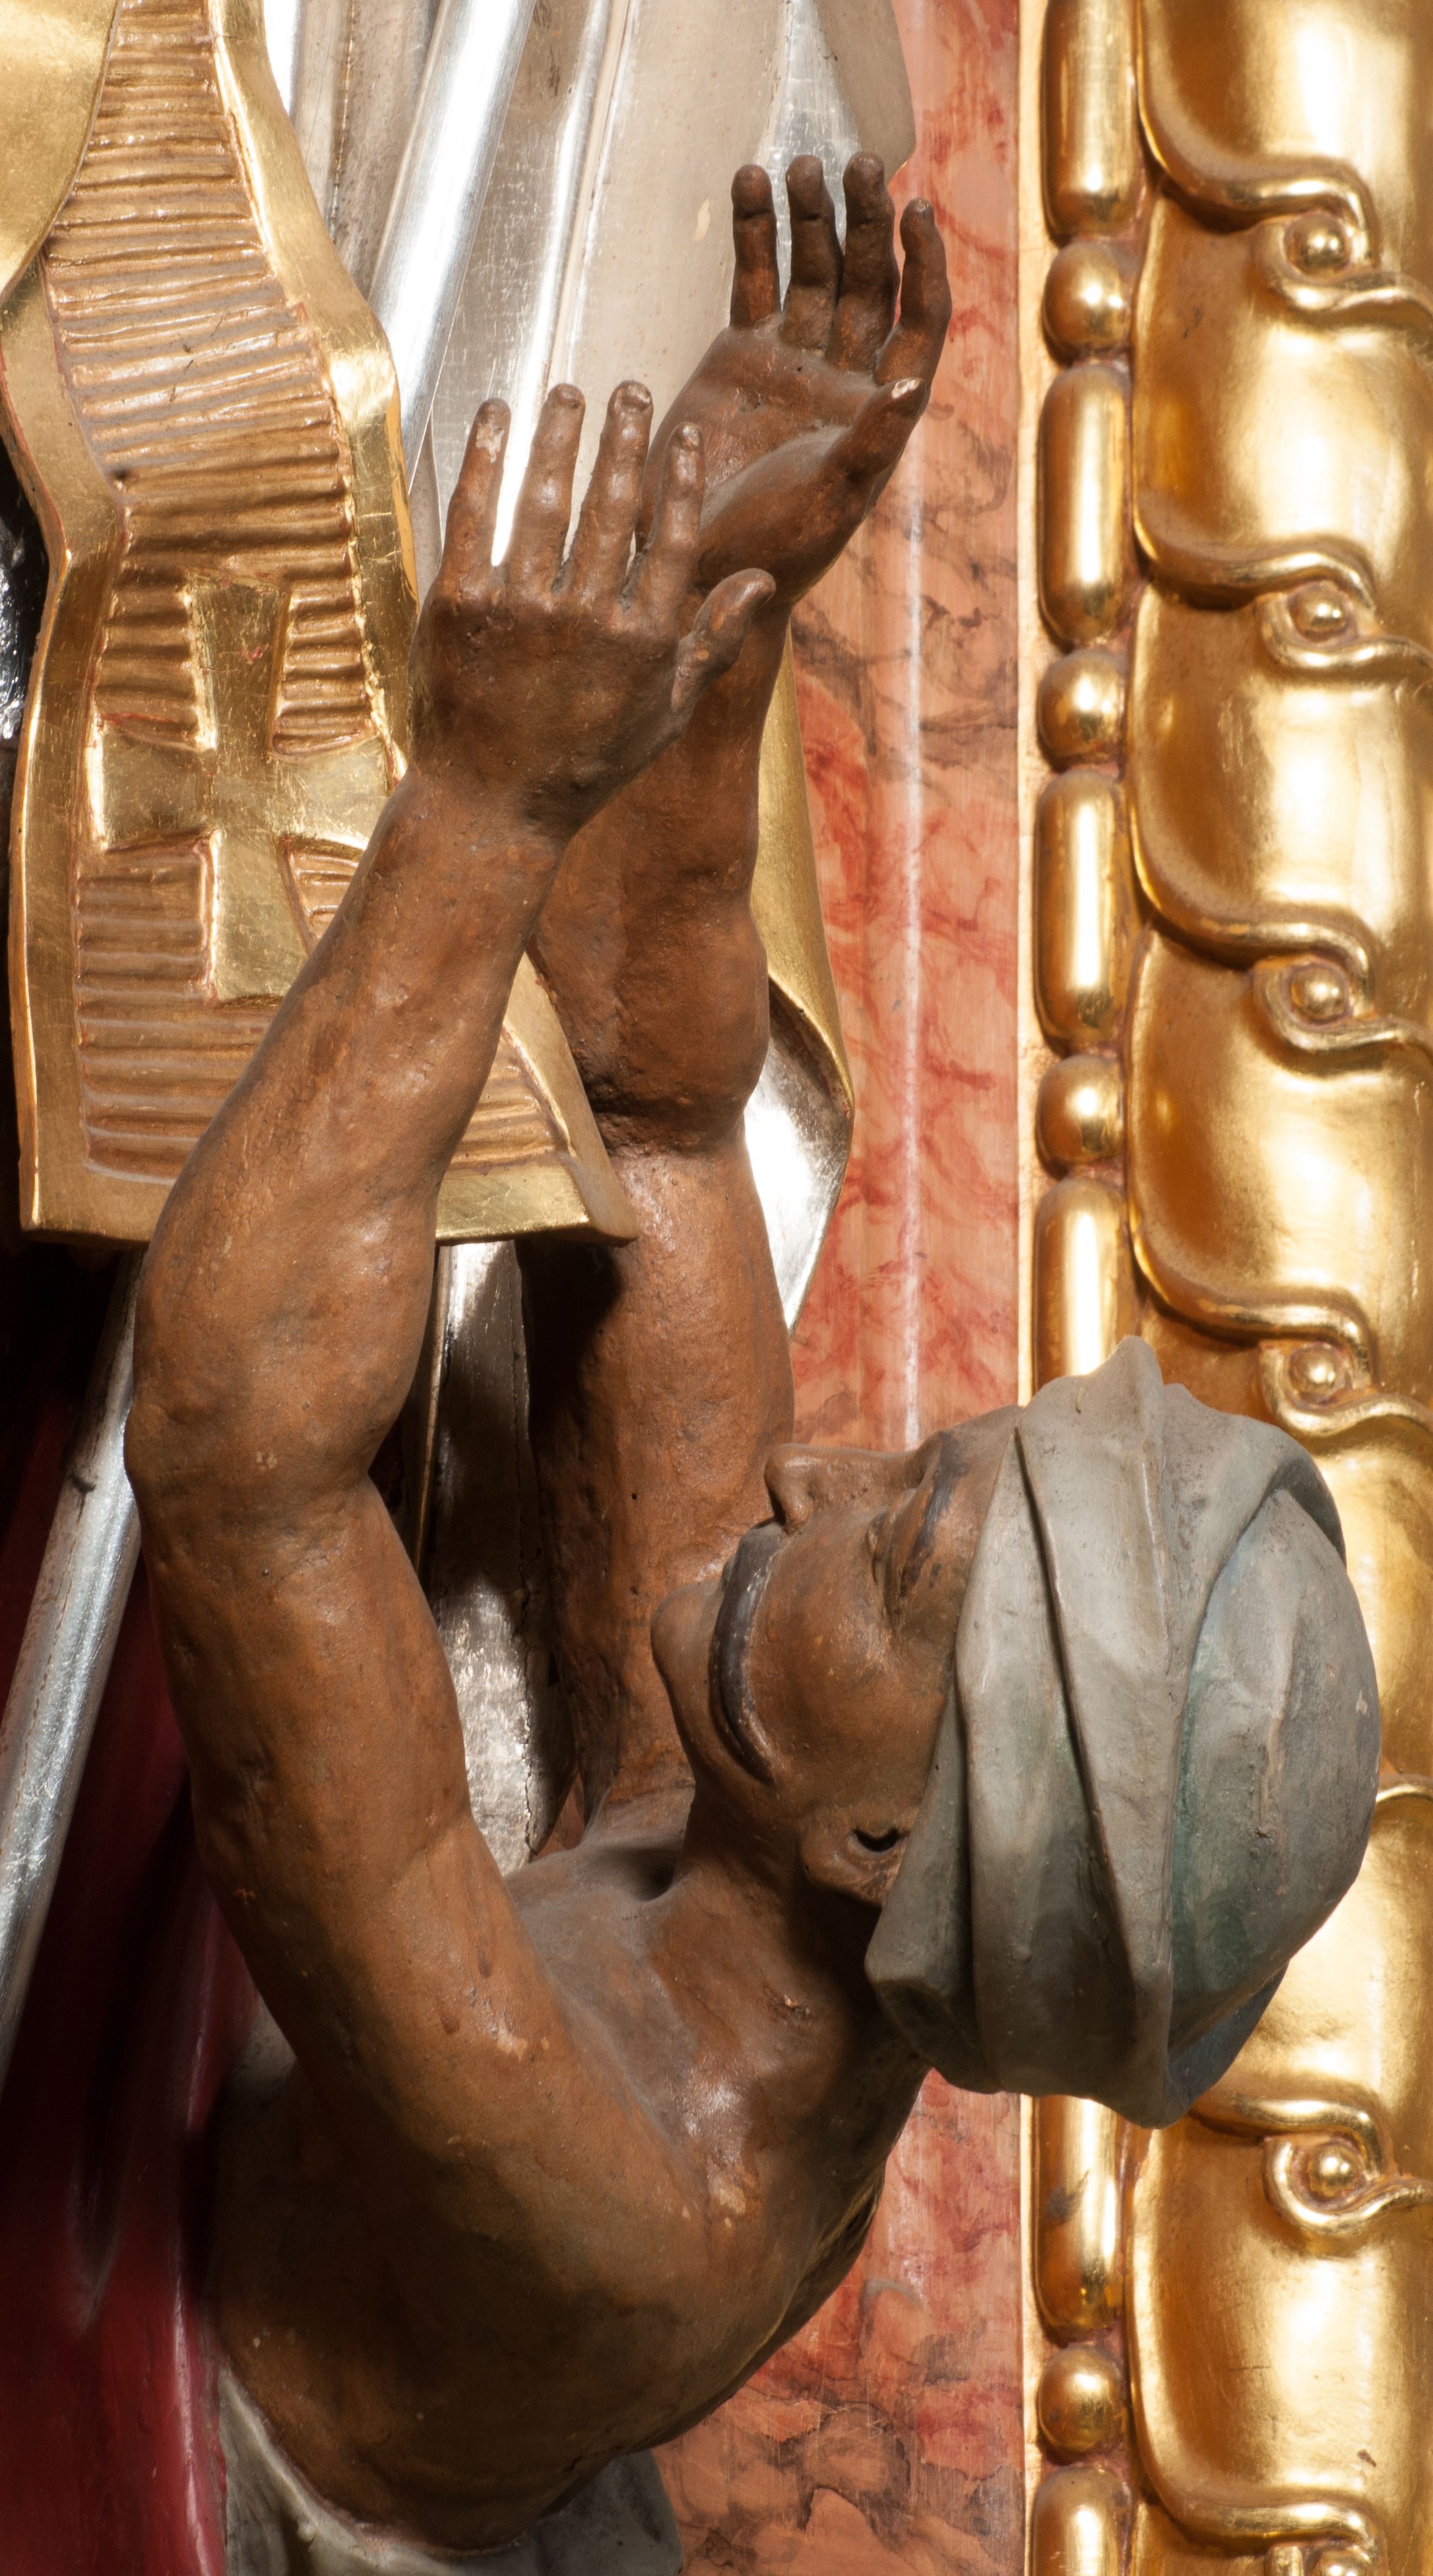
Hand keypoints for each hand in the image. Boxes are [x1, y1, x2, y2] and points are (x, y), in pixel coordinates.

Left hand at [409, 383, 773, 837]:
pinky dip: (485, 457)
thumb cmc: (585, 765)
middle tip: (627, 390)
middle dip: (622, 438)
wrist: (491, 806)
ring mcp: (519, 612)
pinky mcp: (459, 606)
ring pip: (545, 499)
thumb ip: (715, 642)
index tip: (681, 434)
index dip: (678, 480)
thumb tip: (762, 577)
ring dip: (559, 434)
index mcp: (642, 644)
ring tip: (568, 391)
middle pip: (610, 506)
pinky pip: (473, 513)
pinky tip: (496, 414)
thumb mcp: (666, 715)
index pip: (669, 539)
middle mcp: (585, 621)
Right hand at [643, 154, 950, 610]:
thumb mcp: (830, 501)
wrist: (697, 562)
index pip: (919, 319)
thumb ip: (870, 443)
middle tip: (860, 164)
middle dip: (866, 220)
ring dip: (812, 215)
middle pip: (869, 279)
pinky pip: (755, 279)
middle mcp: (844, 374)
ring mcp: (792, 358)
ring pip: (813, 269)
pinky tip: (750, 180)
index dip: (924, 264)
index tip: (916, 209)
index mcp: (881, 409)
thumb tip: (912, 384)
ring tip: (802, 167)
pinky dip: (756, 231)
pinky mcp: (740, 353)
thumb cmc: (775, 548)